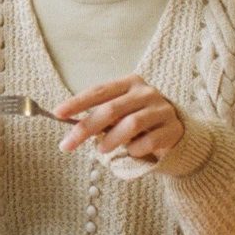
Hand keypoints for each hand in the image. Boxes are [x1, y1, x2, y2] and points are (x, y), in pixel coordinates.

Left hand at [54, 75, 184, 159]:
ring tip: (101, 149)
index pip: (98, 91)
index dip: (77, 102)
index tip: (57, 113)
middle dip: (86, 128)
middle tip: (68, 144)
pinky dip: (134, 149)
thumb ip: (100, 114)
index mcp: (129, 82)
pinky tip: (131, 151)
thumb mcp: (119, 113)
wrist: (177, 132)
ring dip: (110, 140)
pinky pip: (149, 141)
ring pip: (131, 124)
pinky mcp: (174, 129)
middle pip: (111, 109)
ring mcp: (162, 110)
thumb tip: (68, 124)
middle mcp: (146, 92)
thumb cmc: (139, 120)